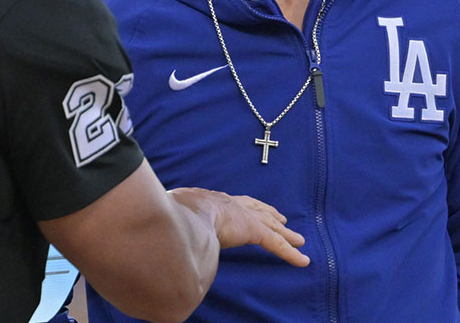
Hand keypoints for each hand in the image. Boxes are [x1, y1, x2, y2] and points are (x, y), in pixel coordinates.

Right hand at [168, 187, 309, 267]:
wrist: (182, 213)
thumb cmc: (169, 213)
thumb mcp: (169, 215)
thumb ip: (170, 221)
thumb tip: (156, 231)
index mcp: (209, 200)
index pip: (230, 203)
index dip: (243, 206)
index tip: (248, 208)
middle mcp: (229, 204)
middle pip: (255, 209)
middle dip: (269, 214)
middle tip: (281, 218)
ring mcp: (242, 217)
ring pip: (270, 227)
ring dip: (285, 234)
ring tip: (298, 240)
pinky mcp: (252, 230)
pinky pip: (276, 244)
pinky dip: (290, 253)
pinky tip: (303, 260)